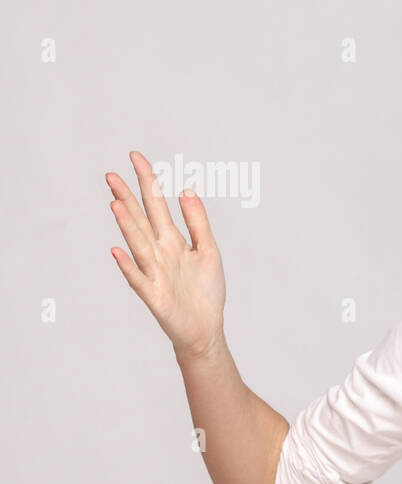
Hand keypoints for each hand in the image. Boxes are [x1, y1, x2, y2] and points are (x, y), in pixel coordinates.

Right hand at [106, 151, 226, 360]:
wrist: (206, 328)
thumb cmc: (206, 291)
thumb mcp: (209, 251)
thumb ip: (198, 222)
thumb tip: (187, 190)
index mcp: (172, 240)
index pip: (156, 204)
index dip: (147, 181)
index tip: (135, 156)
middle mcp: (159, 252)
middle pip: (140, 220)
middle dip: (127, 198)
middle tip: (110, 175)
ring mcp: (154, 273)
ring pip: (137, 245)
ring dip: (126, 225)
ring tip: (116, 203)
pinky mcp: (153, 295)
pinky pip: (138, 278)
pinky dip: (128, 266)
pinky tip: (117, 251)